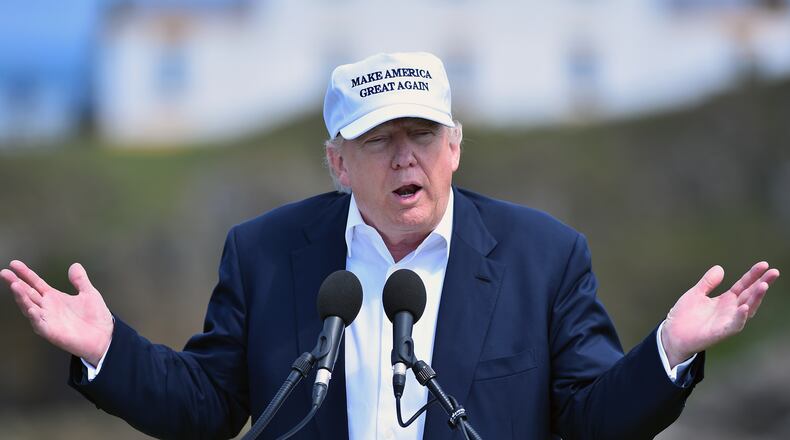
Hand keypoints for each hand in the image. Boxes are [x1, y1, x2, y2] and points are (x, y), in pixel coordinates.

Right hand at [1, 260, 113, 365]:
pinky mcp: (51, 332)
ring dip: (22, 297)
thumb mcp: (89, 294)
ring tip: (15, 286)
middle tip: (5, 273)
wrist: (104, 337)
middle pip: (27, 293)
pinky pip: (40, 323)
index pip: (35, 283)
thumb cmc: (95, 317)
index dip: (26, 273)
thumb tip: (75, 265)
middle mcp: (47, 308)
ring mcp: (48, 319)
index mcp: (54, 298)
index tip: (14, 264)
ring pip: (29, 307)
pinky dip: (34, 316)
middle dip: (16, 283)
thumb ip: (80, 280)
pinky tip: (30, 308)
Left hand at [661, 261, 779, 367]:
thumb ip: (708, 282)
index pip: (744, 285)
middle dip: (762, 283)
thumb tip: (720, 268)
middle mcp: (731, 310)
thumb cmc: (685, 315)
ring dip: (756, 298)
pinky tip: (745, 307)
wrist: (672, 334)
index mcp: (726, 300)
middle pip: (750, 295)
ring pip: (747, 308)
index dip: (753, 275)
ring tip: (763, 285)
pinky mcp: (721, 332)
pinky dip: (740, 317)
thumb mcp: (695, 294)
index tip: (764, 264)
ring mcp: (728, 321)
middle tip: (774, 272)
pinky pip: (734, 325)